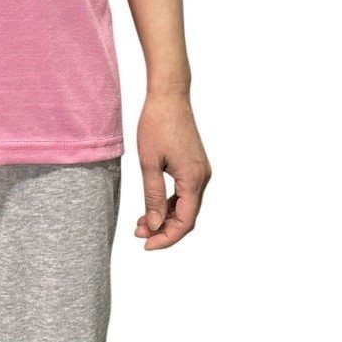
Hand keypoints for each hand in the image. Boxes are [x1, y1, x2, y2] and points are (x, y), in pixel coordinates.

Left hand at [135, 91, 210, 249]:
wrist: (168, 96)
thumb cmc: (156, 125)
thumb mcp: (148, 163)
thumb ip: (152, 196)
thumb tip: (155, 225)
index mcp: (193, 178)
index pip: (185, 221)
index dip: (167, 237)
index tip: (147, 245)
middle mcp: (202, 177)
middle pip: (187, 216)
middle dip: (164, 229)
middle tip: (139, 234)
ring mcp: (200, 171)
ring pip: (185, 206)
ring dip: (165, 217)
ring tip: (140, 223)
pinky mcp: (193, 166)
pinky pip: (184, 193)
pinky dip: (169, 204)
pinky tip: (151, 208)